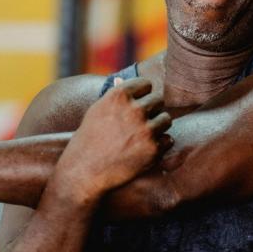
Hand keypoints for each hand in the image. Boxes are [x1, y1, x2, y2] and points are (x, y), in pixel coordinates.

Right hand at [52, 77, 172, 202]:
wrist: (84, 172)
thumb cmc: (88, 140)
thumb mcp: (96, 111)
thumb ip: (114, 96)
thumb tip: (121, 78)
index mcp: (119, 96)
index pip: (146, 84)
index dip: (142, 95)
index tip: (135, 105)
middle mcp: (134, 110)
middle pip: (159, 100)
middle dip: (151, 111)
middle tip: (138, 124)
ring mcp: (145, 130)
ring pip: (166, 119)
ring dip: (158, 127)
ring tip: (141, 137)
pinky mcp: (153, 150)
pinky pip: (168, 140)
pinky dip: (159, 145)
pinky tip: (143, 150)